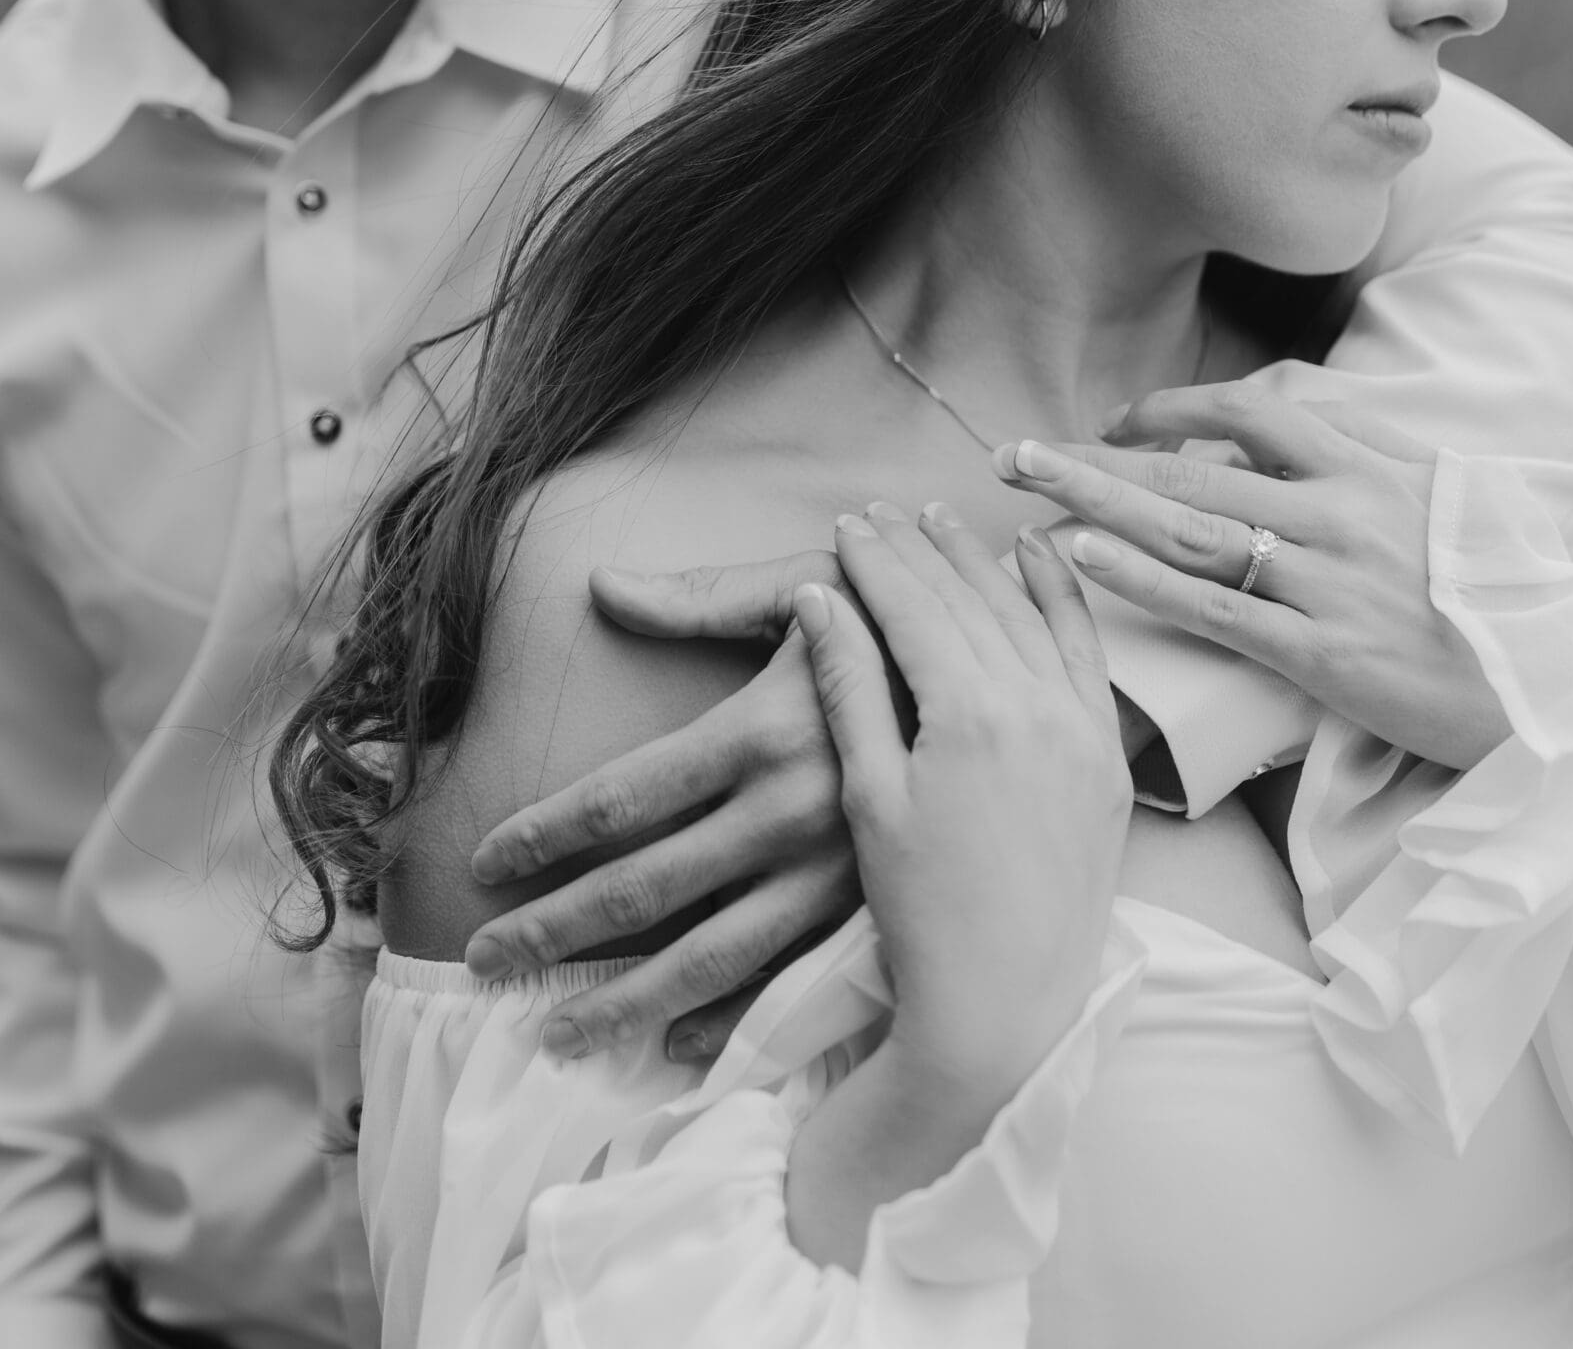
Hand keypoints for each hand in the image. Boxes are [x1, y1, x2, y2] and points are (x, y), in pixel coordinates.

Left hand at [466, 564, 858, 1060]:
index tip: (487, 860)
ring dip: (623, 1000)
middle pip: (644, 888)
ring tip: (556, 1031)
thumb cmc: (900, 625)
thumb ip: (698, 598)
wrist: (1024, 684)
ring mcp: (832, 874)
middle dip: (553, 929)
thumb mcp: (802, 592)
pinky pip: (788, 984)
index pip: (622, 797)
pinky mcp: (872, 910)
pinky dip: (729, 1023)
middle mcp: (789, 812)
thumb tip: (601, 588)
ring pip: (706, 956)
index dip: (546, 833)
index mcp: (762, 730)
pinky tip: (675, 1048)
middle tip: (484, 959)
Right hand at [800, 500, 1132, 1108]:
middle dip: (921, 549)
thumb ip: (850, 686)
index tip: (843, 527)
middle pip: (970, 599)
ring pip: (1029, 614)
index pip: (914, 607)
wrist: (1004, 1005)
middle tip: (882, 512)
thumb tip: (820, 596)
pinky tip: (1044, 556)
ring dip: (984, 561)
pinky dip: (1064, 597)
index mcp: (970, 713)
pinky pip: (1088, 652)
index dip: (875, 562)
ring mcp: (1083, 729)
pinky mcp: (1109, 758)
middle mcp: (1037, 705)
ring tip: (943, 520)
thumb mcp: (868, 796)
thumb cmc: (921, 912)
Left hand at [996, 379, 1511, 769]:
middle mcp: (1339, 512)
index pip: (1250, 411)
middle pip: (1193, 467)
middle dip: (1096, 458)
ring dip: (1095, 503)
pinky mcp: (1322, 655)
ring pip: (1189, 527)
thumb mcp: (1444, 494)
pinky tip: (1082, 559)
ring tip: (1025, 486)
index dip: (1171, 410)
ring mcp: (1327, 582)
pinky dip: (1142, 580)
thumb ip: (1369, 452)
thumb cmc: (1495, 593)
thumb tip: (1302, 418)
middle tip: (1015, 452)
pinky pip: (1214, 608)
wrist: (1550, 689)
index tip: (1113, 424)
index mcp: (1368, 466)